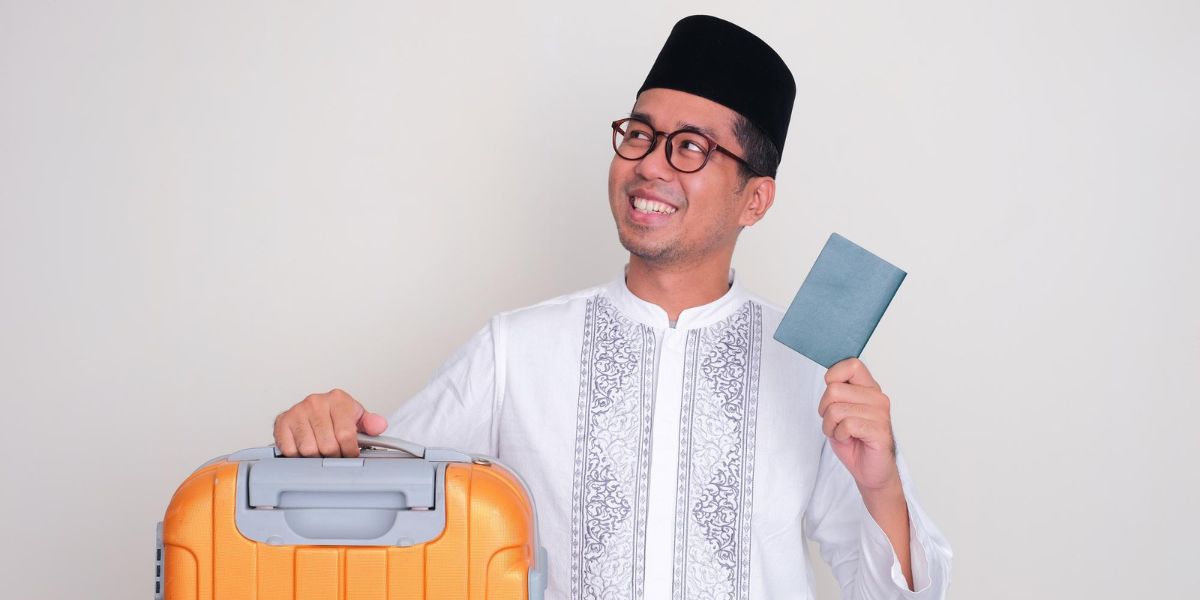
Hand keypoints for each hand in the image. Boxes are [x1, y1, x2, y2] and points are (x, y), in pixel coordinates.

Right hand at [273, 388, 388, 456]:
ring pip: (309, 450)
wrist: (310, 411)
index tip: (350, 454)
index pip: (346, 434)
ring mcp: (297, 411)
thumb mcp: (356, 417)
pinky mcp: (282, 423)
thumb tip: (379, 425)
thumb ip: (370, 423)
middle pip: (327, 445)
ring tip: (321, 452)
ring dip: (317, 458)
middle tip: (336, 455)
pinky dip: (299, 456)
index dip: (349, 450)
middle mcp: (316, 402)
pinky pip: (290, 450)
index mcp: (337, 399)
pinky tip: (305, 450)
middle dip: (334, 456)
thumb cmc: (335, 416)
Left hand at [817, 358, 899, 492]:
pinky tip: (849, 439)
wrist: (869, 470)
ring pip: (836, 409)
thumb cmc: (854, 440)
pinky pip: (847, 425)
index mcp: (869, 388)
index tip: (832, 396)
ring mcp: (880, 414)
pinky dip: (840, 435)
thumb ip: (837, 393)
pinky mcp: (879, 430)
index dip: (833, 377)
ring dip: (831, 426)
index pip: (852, 364)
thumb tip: (829, 379)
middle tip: (835, 423)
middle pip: (834, 390)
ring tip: (842, 433)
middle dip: (825, 410)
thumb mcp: (839, 410)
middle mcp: (877, 397)